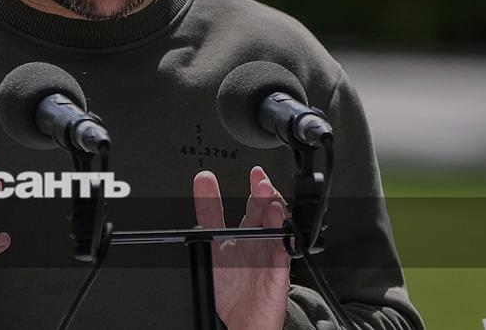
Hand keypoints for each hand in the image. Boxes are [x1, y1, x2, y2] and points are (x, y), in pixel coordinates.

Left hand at [193, 166, 291, 329]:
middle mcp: (261, 241)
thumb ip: (207, 214)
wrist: (240, 320)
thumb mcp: (210, 244)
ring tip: (269, 199)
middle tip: (261, 182)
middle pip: (269, 212)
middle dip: (267, 195)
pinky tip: (279, 231)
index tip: (254, 171)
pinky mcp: (277, 274)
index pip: (254, 204)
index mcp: (247, 232)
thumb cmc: (229, 288)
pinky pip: (283, 255)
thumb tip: (202, 182)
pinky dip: (282, 242)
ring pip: (280, 229)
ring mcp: (271, 255)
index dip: (255, 187)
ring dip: (276, 213)